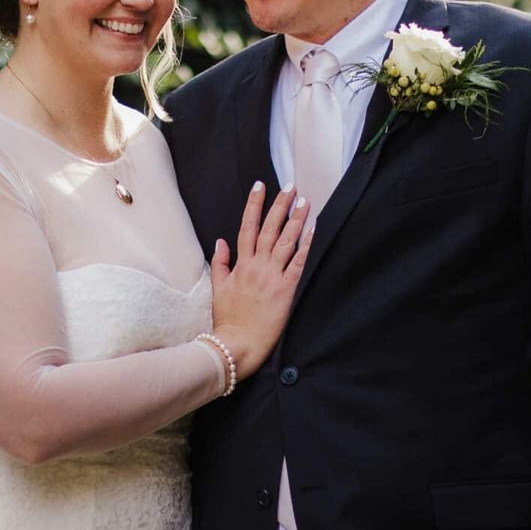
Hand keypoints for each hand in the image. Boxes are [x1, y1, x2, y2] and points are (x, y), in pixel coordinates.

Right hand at [208, 181, 311, 374]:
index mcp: (240, 264)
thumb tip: (220, 241)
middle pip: (269, 228)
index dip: (254, 205)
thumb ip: (220, 263)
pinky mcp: (286, 289)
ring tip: (304, 201)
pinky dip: (305, 244)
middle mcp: (256, 266)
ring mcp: (272, 276)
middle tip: (290, 185)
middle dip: (279, 205)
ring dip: (296, 219)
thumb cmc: (227, 319)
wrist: (237, 344)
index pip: (247, 227)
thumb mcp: (218, 289)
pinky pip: (298, 262)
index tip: (260, 186)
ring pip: (285, 241)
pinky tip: (312, 228)